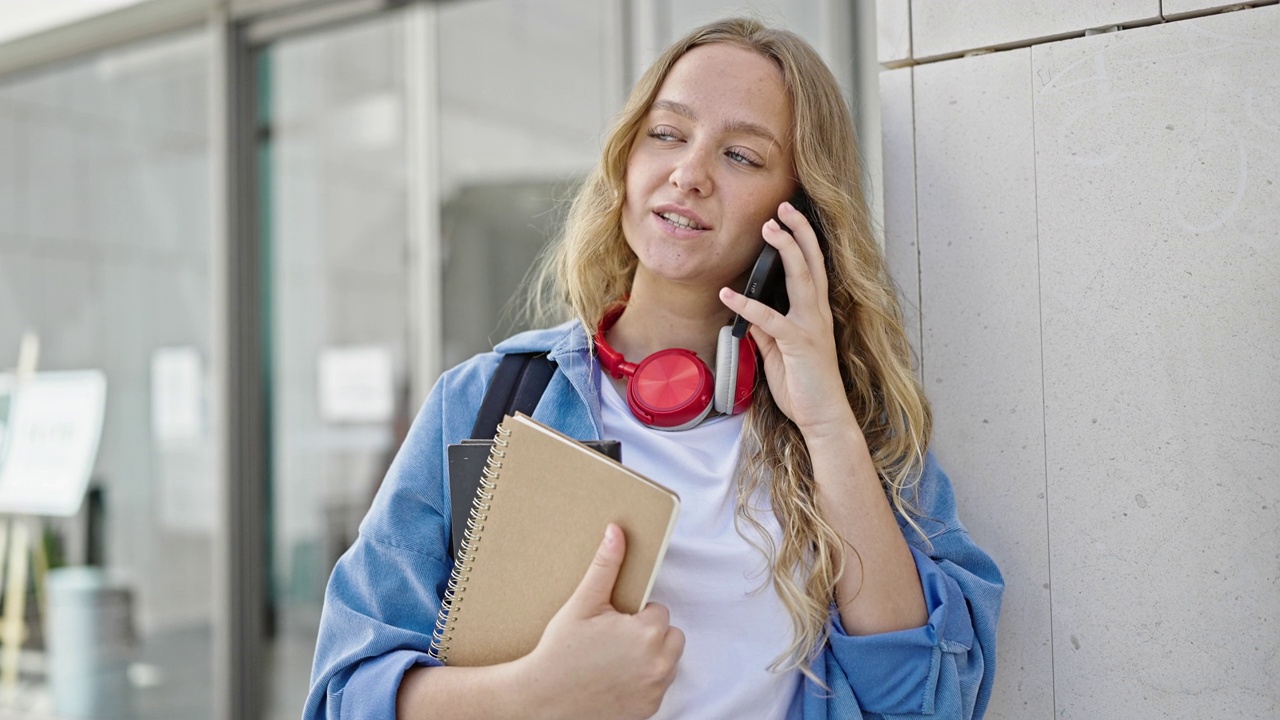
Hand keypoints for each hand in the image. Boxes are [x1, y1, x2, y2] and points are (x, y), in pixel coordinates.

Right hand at [513, 524, 683, 719]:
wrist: (542, 700)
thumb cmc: (560, 652)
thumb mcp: (582, 604)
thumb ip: (605, 566)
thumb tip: (617, 532)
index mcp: (646, 633)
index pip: (658, 612)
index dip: (634, 615)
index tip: (612, 624)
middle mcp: (658, 664)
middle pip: (670, 636)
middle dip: (648, 635)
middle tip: (613, 641)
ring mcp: (655, 690)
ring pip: (667, 661)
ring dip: (650, 658)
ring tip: (614, 659)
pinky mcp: (649, 710)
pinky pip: (658, 686)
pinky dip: (643, 682)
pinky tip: (616, 680)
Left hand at [719, 201, 854, 437]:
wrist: (823, 417)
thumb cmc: (804, 386)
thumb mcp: (779, 353)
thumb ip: (767, 331)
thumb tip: (749, 314)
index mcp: (815, 313)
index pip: (812, 268)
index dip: (802, 241)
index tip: (788, 218)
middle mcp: (817, 314)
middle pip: (812, 262)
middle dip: (799, 231)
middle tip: (784, 206)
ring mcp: (811, 326)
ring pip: (801, 277)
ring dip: (786, 249)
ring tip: (770, 227)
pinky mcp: (799, 343)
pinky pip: (771, 319)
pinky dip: (747, 305)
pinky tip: (728, 295)